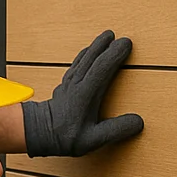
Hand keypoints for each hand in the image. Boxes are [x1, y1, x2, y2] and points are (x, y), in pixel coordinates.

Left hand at [21, 30, 143, 157]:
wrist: (39, 133)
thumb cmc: (65, 137)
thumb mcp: (94, 139)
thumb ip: (116, 130)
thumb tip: (137, 121)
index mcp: (85, 94)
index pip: (102, 68)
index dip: (115, 54)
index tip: (126, 44)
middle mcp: (76, 84)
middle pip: (93, 58)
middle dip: (106, 45)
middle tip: (120, 37)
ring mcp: (69, 82)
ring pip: (84, 58)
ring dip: (96, 46)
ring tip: (106, 37)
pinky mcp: (66, 83)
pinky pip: (77, 63)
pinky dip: (85, 54)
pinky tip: (88, 51)